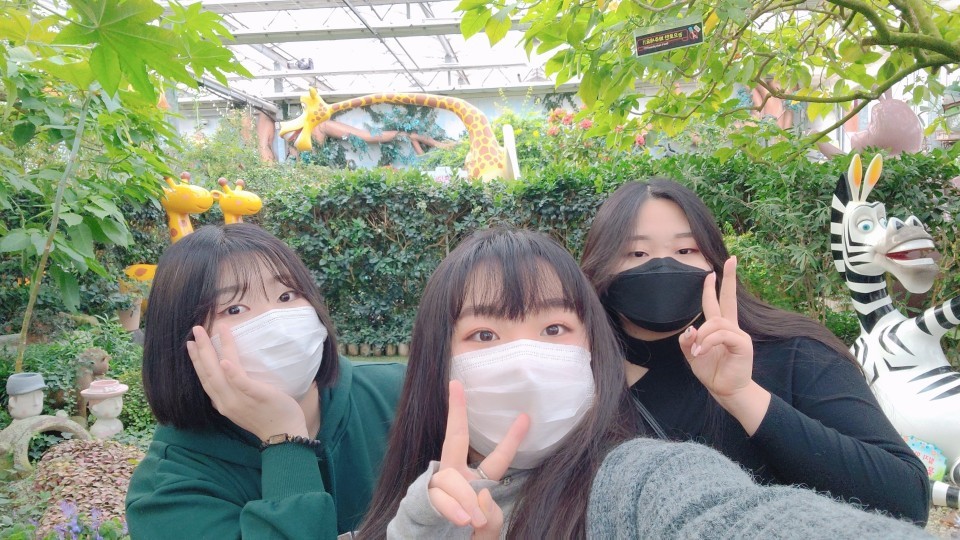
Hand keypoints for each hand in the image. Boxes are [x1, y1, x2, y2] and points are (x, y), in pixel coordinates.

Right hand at [187, 325, 308, 440]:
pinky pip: (241, 383)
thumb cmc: (268, 417)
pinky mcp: (256, 396)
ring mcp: (240, 400)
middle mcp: (226, 402)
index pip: (205, 379)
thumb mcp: (243, 408)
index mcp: (223, 403)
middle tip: (196, 330)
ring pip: (219, 374)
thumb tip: (230, 374)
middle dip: (200, 350)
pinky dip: (231, 372)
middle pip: (208, 373)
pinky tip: (225, 360)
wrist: (285, 435)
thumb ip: (234, 393)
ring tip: (208, 333)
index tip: (189, 344)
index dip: (196, 361)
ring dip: (211, 352)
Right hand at [428, 380, 528, 531]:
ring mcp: (438, 487)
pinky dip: (453, 509)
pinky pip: (439, 497)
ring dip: (464, 499)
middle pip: (455, 439)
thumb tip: (483, 495)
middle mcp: (455, 478)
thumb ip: (492, 518)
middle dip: (456, 411)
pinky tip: (462, 520)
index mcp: (475, 483)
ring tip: (471, 521)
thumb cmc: (464, 539)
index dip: (512, 440)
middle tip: (456, 384)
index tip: (526, 417)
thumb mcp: (489, 532)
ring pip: (451, 479)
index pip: (497, 459)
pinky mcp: (424, 500)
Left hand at [678, 257, 769, 433]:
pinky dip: (708, 342)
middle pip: (730, 299)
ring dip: (702, 336)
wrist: (726, 390)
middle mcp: (731, 327)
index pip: (719, 302)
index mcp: (720, 327)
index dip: (717, 286)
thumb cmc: (712, 372)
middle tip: (731, 260)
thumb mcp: (693, 355)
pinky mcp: (743, 344)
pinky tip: (702, 352)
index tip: (714, 270)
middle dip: (729, 279)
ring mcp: (739, 334)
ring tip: (697, 352)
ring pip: (716, 322)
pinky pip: (722, 335)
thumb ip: (688, 341)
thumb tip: (689, 329)